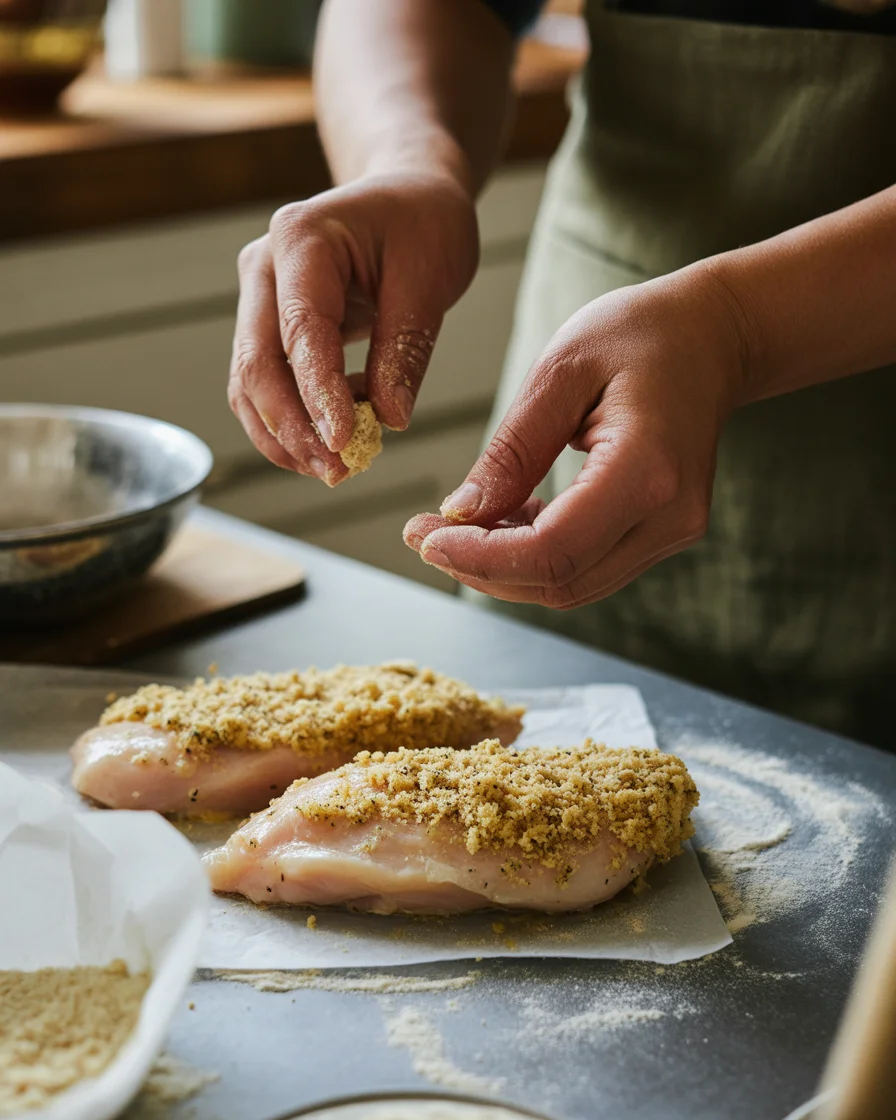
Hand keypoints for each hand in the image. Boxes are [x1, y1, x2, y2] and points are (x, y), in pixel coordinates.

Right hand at [229, 171, 478, 483]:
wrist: (408, 195)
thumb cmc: (422, 224)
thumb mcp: (430, 279)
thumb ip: (405, 349)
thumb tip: (389, 420)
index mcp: (301, 239)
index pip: (300, 332)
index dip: (317, 395)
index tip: (344, 444)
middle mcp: (265, 268)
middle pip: (256, 365)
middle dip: (292, 429)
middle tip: (337, 471)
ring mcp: (260, 298)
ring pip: (250, 384)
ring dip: (284, 436)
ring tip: (334, 470)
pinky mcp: (269, 326)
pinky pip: (268, 384)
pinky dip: (294, 422)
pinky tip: (334, 443)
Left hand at [404, 270, 747, 607]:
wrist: (711, 337)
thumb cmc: (640, 335)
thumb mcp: (560, 371)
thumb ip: (512, 450)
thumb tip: (460, 514)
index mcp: (648, 469)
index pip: (553, 550)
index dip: (481, 558)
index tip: (425, 536)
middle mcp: (670, 515)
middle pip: (560, 581)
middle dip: (481, 568)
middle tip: (423, 532)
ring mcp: (673, 531)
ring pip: (571, 584)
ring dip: (504, 566)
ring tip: (459, 521)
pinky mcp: (661, 533)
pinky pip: (587, 565)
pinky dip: (535, 554)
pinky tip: (507, 515)